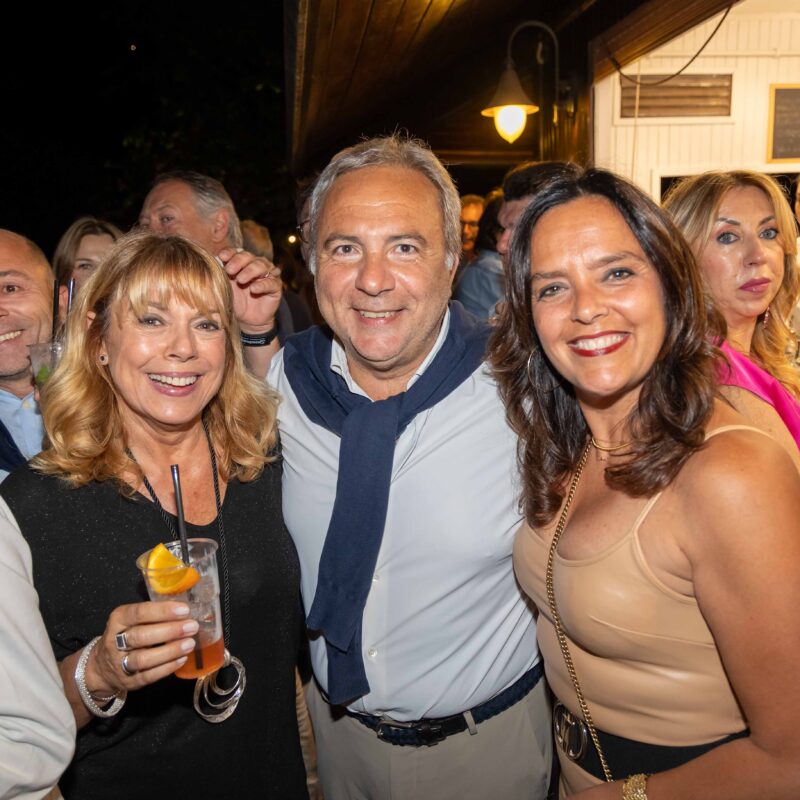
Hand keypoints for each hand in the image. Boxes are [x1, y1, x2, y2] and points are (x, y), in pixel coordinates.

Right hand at [84, 601, 198, 693]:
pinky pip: (148, 675)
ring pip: (143, 658)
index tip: (184, 610)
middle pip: (141, 636)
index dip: (162, 611)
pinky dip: (167, 667)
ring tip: (190, 644)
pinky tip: (182, 659)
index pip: (139, 613)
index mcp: (118, 619)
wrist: (102, 667)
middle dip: (169, 631)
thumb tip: (184, 611)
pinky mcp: (128, 681)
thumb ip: (152, 614)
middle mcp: (114, 641)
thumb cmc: (126, 635)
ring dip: (170, 651)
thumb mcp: (131, 620)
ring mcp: (119, 663)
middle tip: (192, 627)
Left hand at [217, 246, 281, 331]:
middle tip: (230, 270)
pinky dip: (263, 284)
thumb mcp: (224, 287)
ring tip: (241, 280)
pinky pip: (271, 282)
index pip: (236, 252)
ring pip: (262, 265)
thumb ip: (220, 274)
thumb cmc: (235, 301)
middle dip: (238, 261)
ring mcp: (267, 275)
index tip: (221, 257)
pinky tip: (254, 289)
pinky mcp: (276, 287)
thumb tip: (212, 260)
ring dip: (250, 271)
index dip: (230, 253)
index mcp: (241, 263)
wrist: (247, 320)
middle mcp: (255, 265)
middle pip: (249, 256)